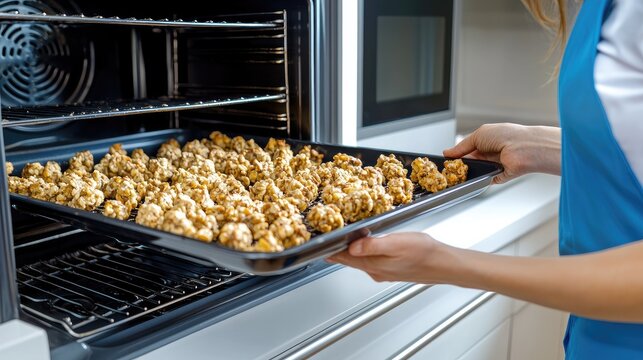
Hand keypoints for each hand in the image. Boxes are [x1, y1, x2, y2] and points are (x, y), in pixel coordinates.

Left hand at [328, 232, 451, 283]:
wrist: (445, 265)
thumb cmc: (424, 253)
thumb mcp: (397, 244)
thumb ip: (373, 246)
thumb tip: (351, 247)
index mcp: (374, 265)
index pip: (343, 257)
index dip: (329, 249)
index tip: (317, 241)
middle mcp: (375, 270)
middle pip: (349, 259)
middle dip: (336, 249)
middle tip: (323, 239)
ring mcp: (383, 271)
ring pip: (359, 260)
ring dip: (348, 251)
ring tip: (338, 240)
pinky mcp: (392, 268)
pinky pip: (370, 259)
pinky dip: (362, 251)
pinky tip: (364, 244)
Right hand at [443, 123, 560, 183]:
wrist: (523, 148)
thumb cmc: (507, 135)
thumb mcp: (478, 135)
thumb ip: (462, 146)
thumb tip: (448, 152)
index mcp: (486, 141)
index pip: (467, 149)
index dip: (457, 154)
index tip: (447, 159)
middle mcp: (491, 153)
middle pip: (470, 161)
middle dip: (460, 165)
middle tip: (450, 168)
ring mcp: (495, 165)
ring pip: (476, 172)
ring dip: (469, 172)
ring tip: (461, 171)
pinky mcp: (499, 176)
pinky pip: (485, 180)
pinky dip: (479, 180)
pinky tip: (473, 177)